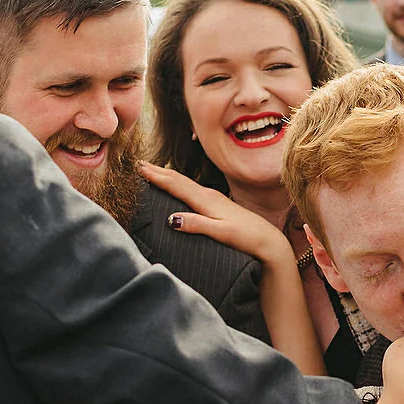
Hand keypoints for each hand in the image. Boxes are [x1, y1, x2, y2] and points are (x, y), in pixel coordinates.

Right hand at [138, 163, 293, 265]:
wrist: (268, 241)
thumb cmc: (246, 239)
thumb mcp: (222, 233)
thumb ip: (198, 225)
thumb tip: (172, 219)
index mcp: (206, 200)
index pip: (175, 184)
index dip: (154, 175)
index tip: (135, 167)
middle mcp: (208, 195)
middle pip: (177, 178)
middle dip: (156, 170)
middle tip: (135, 163)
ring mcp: (213, 198)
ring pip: (183, 182)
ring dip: (165, 174)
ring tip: (149, 170)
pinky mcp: (217, 203)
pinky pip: (190, 188)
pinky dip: (176, 183)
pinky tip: (174, 185)